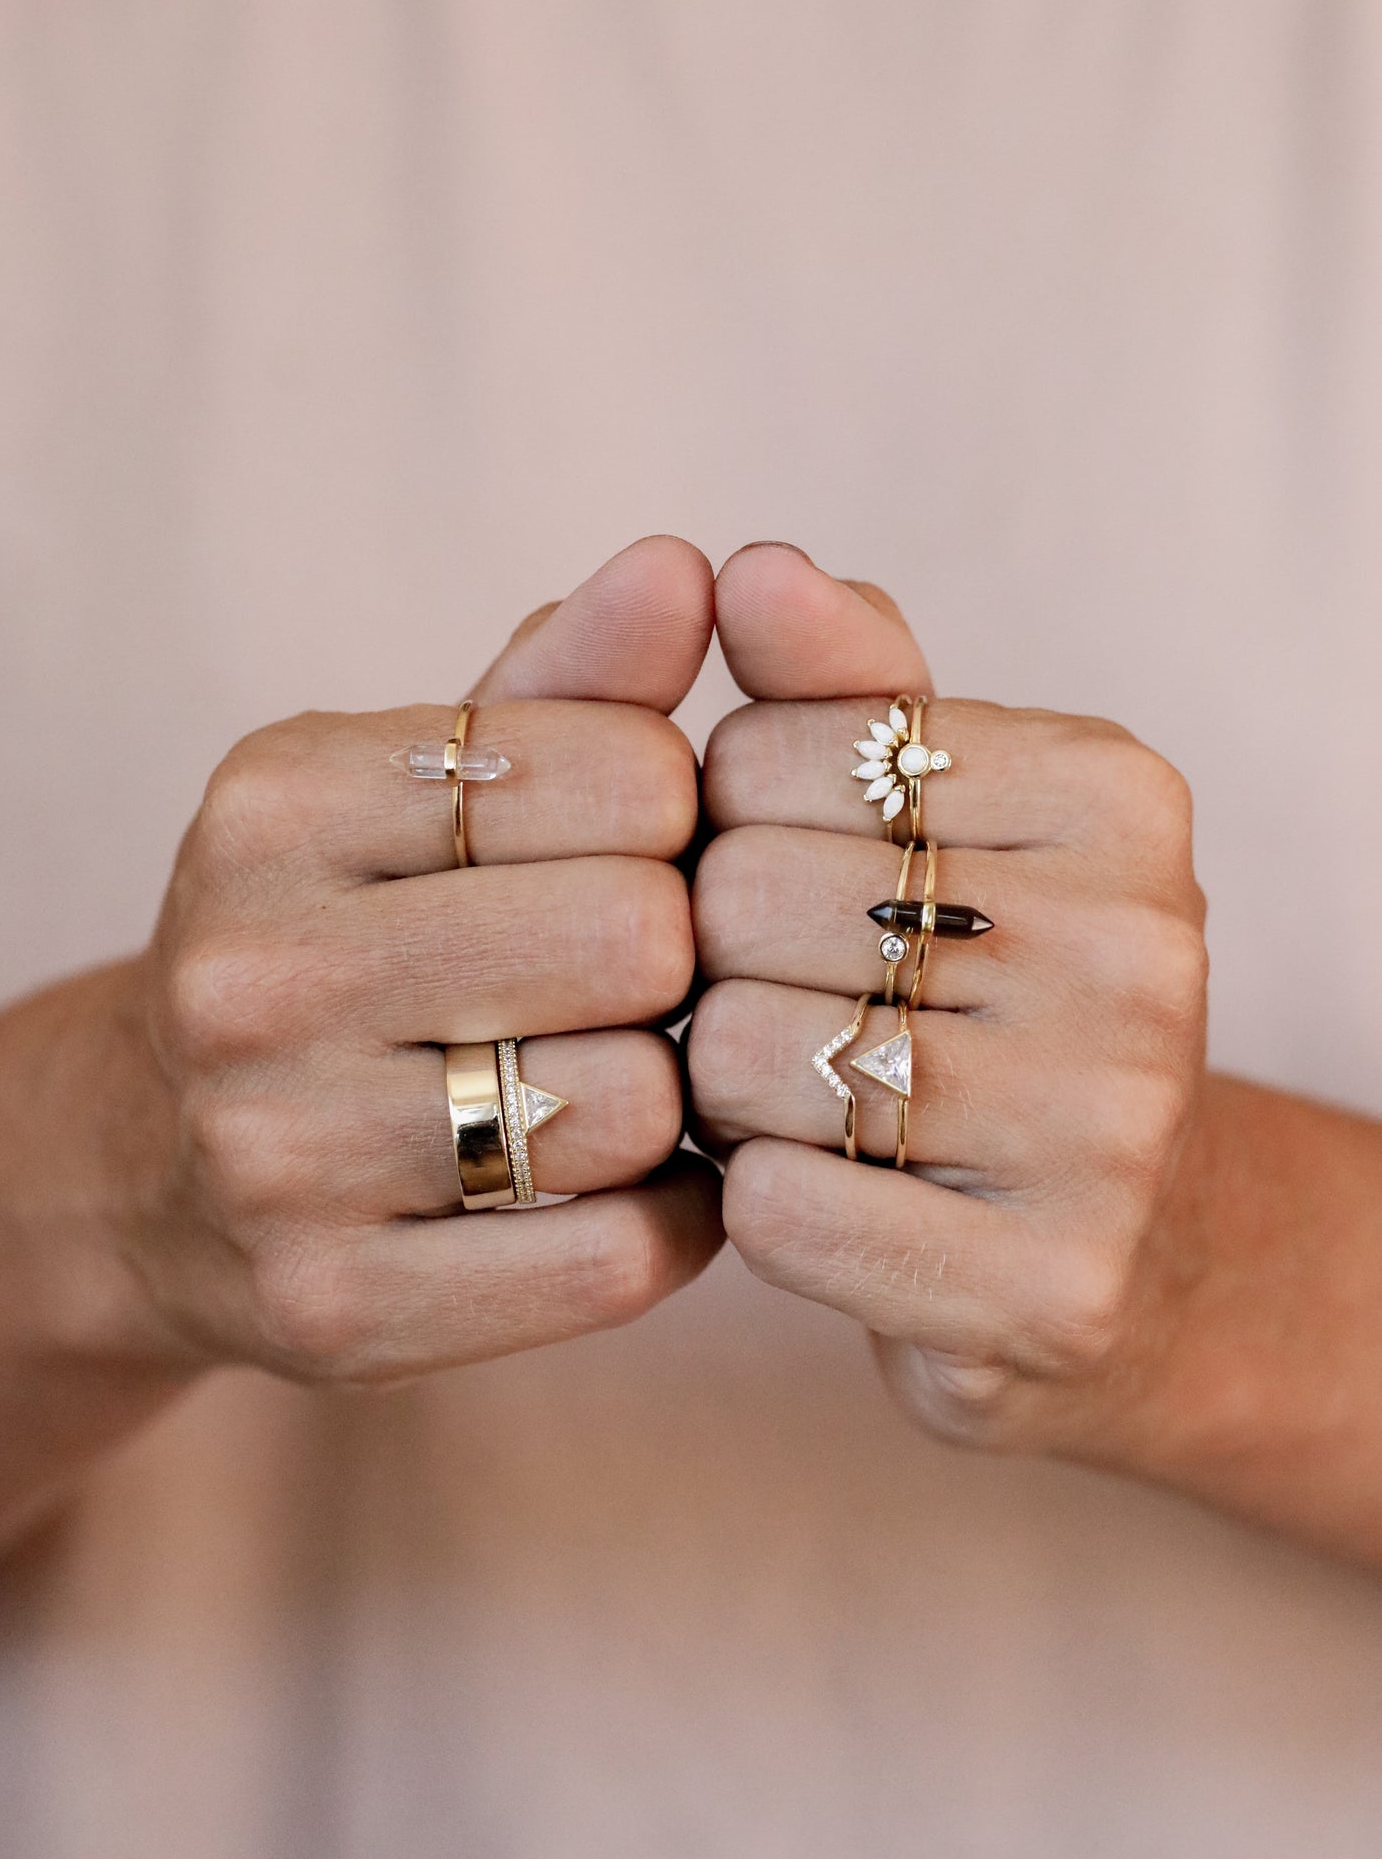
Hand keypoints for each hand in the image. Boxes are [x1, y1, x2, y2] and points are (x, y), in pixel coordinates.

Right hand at [122, 537, 722, 1381]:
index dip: (673, 807)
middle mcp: (250, 973)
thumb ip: (567, 681)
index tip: (636, 838)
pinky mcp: (332, 1309)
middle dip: (676, 951)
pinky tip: (633, 1180)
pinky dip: (671, 1216)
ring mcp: (276, 1157)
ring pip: (632, 1110)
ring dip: (672, 1094)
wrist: (152, 1165)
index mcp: (277, 803)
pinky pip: (617, 1260)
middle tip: (644, 969)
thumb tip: (689, 566)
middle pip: (637, 939)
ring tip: (623, 1069)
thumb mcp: (415, 785)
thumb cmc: (341, 935)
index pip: (619, 770)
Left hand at [688, 543, 1207, 1454]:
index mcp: (1116, 794)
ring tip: (800, 1096)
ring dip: (722, 1086)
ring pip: (744, 1056)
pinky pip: (774, 1213)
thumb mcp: (936, 810)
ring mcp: (1111, 1129)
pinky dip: (751, 1201)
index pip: (766, 748)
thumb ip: (841, 680)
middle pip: (741, 900)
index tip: (792, 876)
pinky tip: (819, 1192)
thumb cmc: (981, 992)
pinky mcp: (1052, 1289)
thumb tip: (749, 569)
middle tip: (784, 999)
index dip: (723, 823)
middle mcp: (1141, 948)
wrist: (1110, 1243)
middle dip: (716, 959)